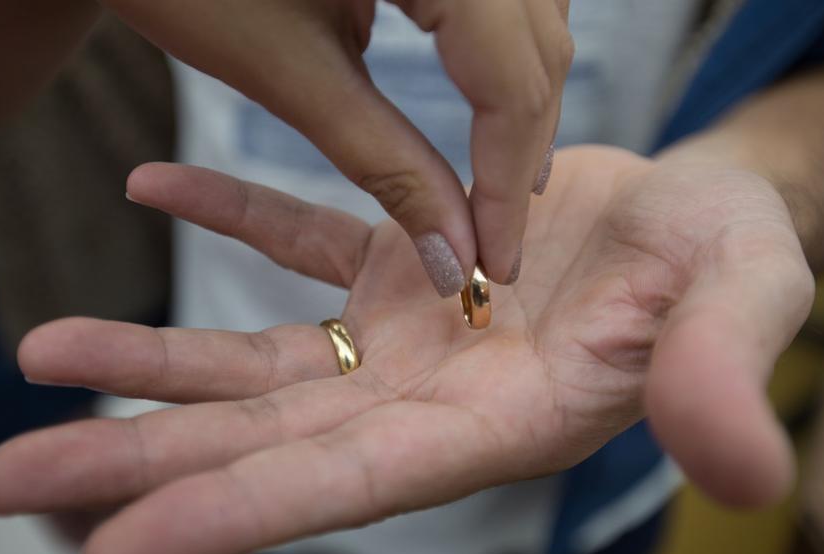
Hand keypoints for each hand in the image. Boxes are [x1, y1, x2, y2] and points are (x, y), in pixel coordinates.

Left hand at [0, 147, 813, 553]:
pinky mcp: (402, 258)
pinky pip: (297, 239)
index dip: (238, 518)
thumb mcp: (743, 302)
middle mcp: (432, 393)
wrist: (705, 212)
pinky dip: (227, 210)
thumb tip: (744, 473)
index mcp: (499, 423)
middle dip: (142, 461)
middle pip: (269, 438)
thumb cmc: (735, 258)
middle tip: (7, 475)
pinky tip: (154, 182)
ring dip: (152, 354)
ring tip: (41, 350)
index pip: (352, 486)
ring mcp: (407, 326)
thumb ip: (721, 378)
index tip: (113, 553)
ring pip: (261, 353)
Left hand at [101, 0, 573, 291]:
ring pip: (536, 13)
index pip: (511, 74)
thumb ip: (382, 159)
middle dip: (525, 140)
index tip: (498, 259)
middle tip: (503, 231)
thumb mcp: (285, 69)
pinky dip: (505, 47)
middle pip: (538, 42)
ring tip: (503, 176)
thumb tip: (452, 249)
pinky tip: (487, 91)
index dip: (509, 173)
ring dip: (523, 94)